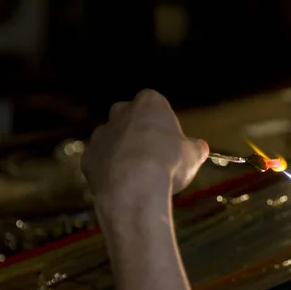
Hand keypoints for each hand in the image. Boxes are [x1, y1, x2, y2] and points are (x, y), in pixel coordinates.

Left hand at [81, 89, 208, 204]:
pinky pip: (101, 162)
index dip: (165, 125)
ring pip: (114, 140)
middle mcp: (121, 112)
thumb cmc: (168, 163)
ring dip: (124, 153)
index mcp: (149, 102)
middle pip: (130, 118)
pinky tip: (124, 186)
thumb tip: (201, 148)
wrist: (134, 187)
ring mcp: (102, 134)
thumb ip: (196, 148)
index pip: (157, 105)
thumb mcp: (193, 156)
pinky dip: (110, 171)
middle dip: (140, 134)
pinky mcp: (89, 157)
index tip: (173, 143)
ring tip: (140, 176)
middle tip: (156, 156)